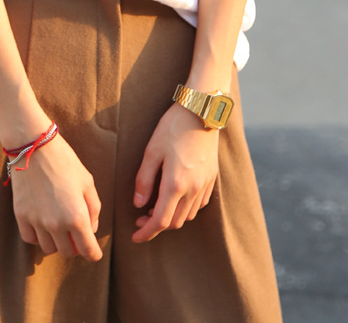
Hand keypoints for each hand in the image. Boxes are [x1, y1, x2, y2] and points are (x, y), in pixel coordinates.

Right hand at [9, 134, 102, 260]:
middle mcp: (56, 224)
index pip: (88, 251)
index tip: (93, 251)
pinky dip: (38, 236)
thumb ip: (94, 208)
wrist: (33, 145)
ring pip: (48, 249)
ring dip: (57, 242)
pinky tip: (43, 224)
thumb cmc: (64, 160)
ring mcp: (36, 222)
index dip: (93, 253)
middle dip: (75, 247)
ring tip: (59, 227)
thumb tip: (91, 228)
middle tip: (76, 234)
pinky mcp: (21, 216)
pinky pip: (30, 239)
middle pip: (68, 253)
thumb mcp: (87, 181)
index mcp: (76, 216)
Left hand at [131, 103, 218, 242]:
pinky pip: (200, 204)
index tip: (135, 237)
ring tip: (156, 206)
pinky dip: (186, 208)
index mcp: (176, 184)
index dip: (147, 233)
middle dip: (157, 225)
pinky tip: (176, 197)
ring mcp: (205, 184)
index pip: (161, 221)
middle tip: (141, 217)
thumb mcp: (152, 151)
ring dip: (172, 217)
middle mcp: (193, 189)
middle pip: (175, 222)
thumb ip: (144, 180)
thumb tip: (138, 204)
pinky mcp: (212, 178)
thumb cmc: (173, 127)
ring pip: (188, 215)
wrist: (201, 111)